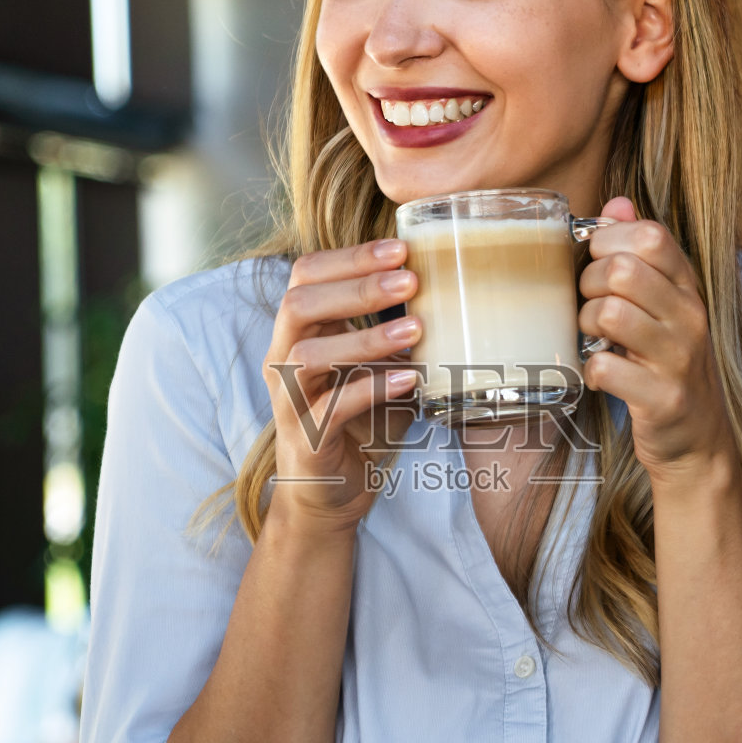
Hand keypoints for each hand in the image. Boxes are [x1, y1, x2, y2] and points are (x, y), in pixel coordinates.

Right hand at [262, 239, 419, 528]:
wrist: (329, 496)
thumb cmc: (358, 423)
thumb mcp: (377, 368)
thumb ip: (399, 334)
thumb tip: (458, 293)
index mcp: (298, 333)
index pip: (306, 275)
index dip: (349, 256)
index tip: (401, 247)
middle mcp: (283, 361)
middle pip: (298, 304)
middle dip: (356, 286)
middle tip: (410, 279)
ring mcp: (289, 401)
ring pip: (307, 355)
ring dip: (365, 338)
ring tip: (417, 329)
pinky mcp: (305, 439)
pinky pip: (330, 408)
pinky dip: (371, 389)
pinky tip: (409, 380)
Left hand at [577, 198, 735, 480]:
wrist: (698, 441)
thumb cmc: (669, 364)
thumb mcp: (663, 304)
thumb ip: (642, 253)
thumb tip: (616, 203)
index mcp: (688, 288)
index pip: (651, 235)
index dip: (609, 241)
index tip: (596, 262)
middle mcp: (690, 317)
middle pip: (623, 270)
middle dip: (589, 284)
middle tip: (590, 306)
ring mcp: (679, 359)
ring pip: (611, 313)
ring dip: (587, 325)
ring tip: (594, 339)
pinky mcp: (663, 399)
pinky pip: (605, 368)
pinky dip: (591, 371)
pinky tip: (600, 375)